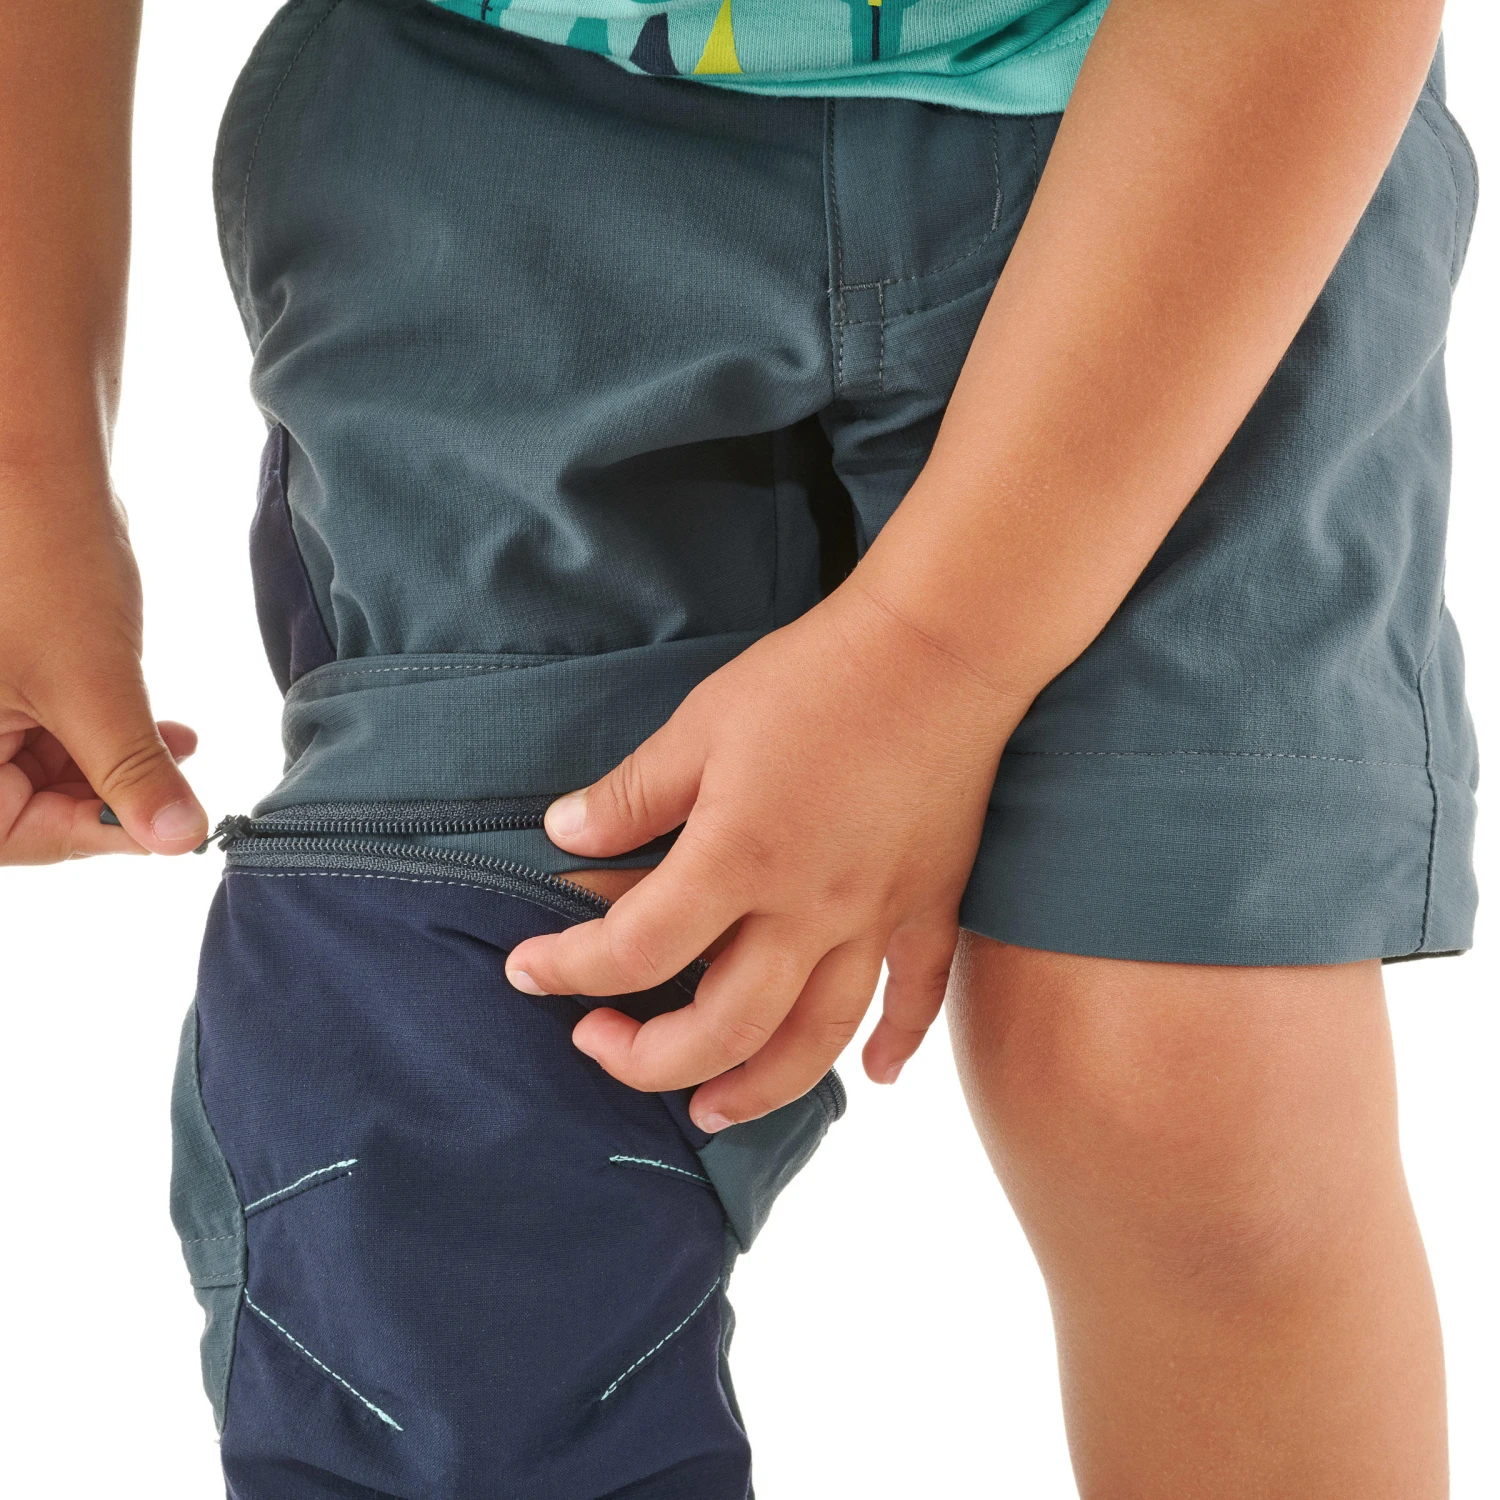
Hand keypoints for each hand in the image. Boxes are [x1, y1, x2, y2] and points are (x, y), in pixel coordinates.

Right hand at [0, 464, 207, 862]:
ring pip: (42, 769)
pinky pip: (46, 727)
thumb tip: (178, 840)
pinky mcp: (1, 673)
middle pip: (24, 807)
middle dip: (109, 799)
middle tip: (178, 794)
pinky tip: (166, 730)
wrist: (35, 468)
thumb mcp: (97, 689)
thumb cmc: (44, 566)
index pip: (8, 837)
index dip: (90, 837)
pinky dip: (104, 732)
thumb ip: (133, 775)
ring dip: (117, 766)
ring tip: (182, 749)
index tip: (163, 830)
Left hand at [504, 581, 1027, 1130]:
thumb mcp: (701, 723)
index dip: (567, 969)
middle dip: (648, 1059)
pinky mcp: (930, 904)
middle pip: (722, 1029)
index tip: (526, 971)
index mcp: (739, 860)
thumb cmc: (815, 677)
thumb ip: (631, 794)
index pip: (634, 949)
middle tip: (601, 1047)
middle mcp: (807, 911)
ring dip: (756, 1088)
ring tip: (711, 1110)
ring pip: (814, 1041)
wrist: (941, 645)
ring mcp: (875, 918)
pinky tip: (877, 1075)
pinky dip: (899, 1044)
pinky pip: (918, 996)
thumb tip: (562, 837)